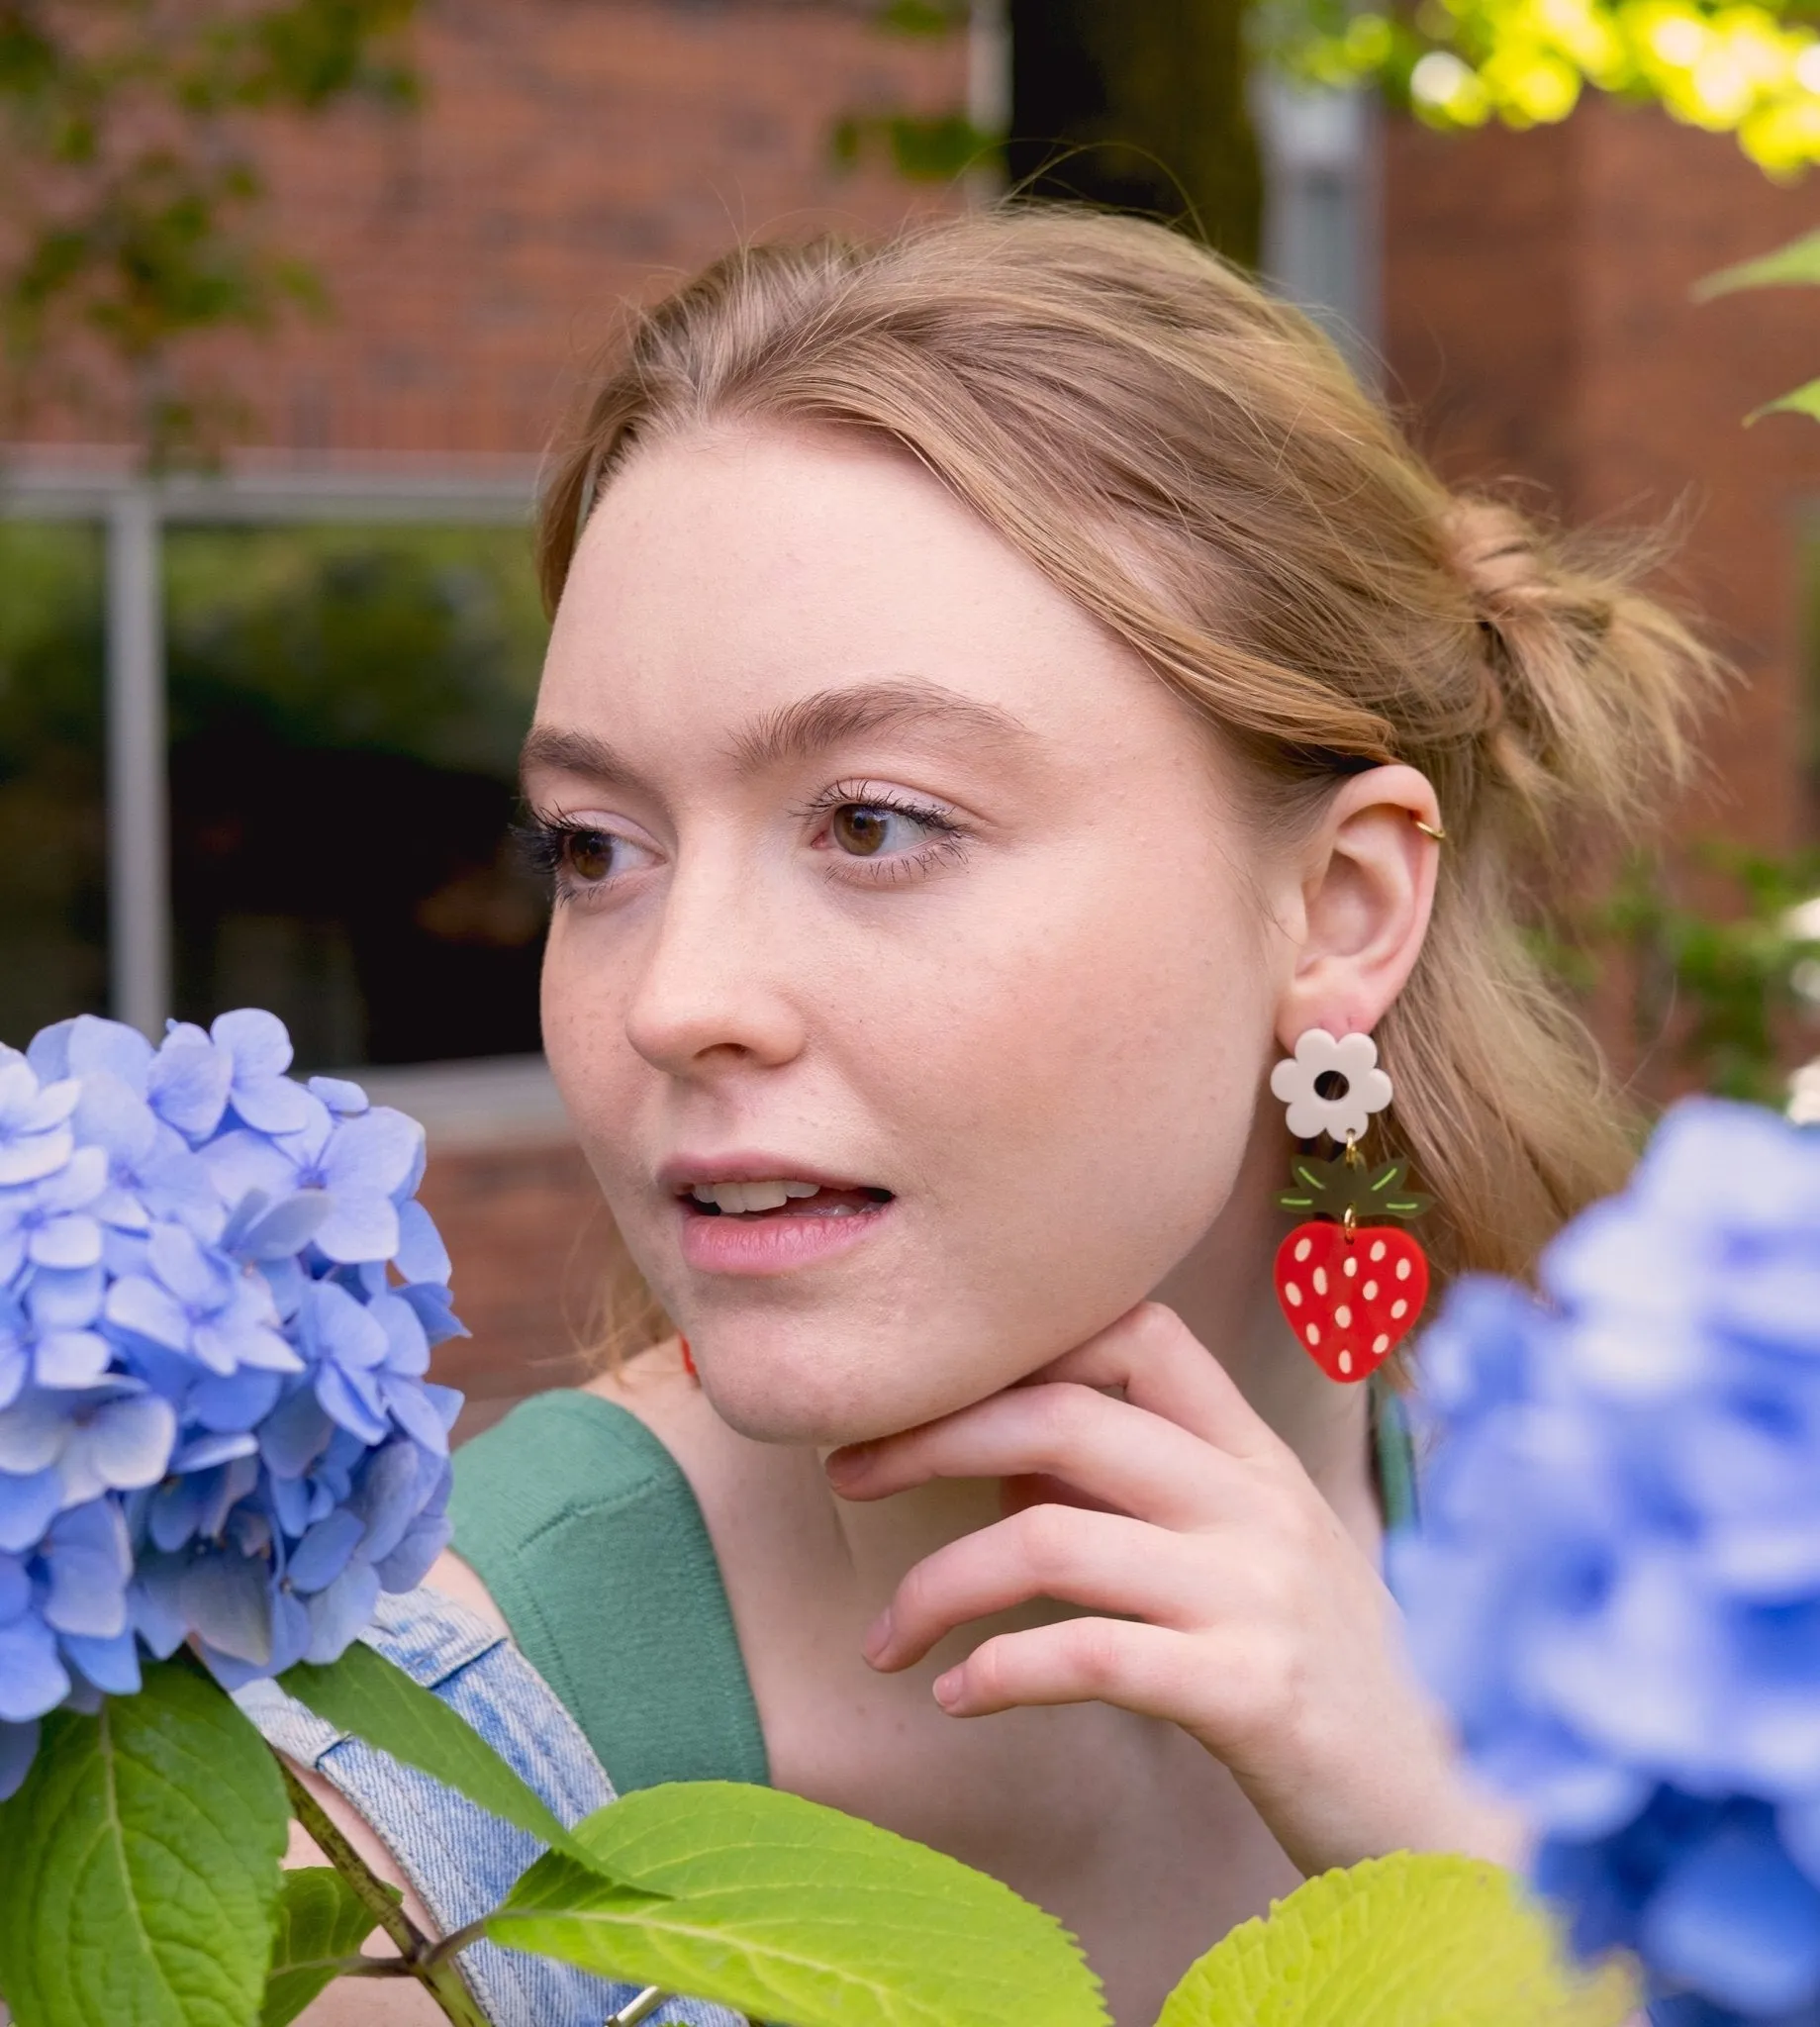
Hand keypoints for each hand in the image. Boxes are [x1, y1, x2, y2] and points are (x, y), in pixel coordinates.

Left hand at [823, 1302, 1520, 1878]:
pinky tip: (960, 1697)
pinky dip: (1000, 1670)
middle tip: (847, 1474)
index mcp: (1254, 1455)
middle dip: (930, 1436)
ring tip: (887, 1640)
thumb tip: (1004, 1446)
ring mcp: (1256, 1590)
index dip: (1022, 1344)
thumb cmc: (1323, 1675)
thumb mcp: (1249, 1557)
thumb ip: (1145, 1491)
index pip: (1135, 1330)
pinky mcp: (1248, 1690)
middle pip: (1061, 1414)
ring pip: (1051, 1534)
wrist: (1449, 1805)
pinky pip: (1089, 1654)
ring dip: (938, 1585)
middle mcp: (1256, 1500)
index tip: (933, 1394)